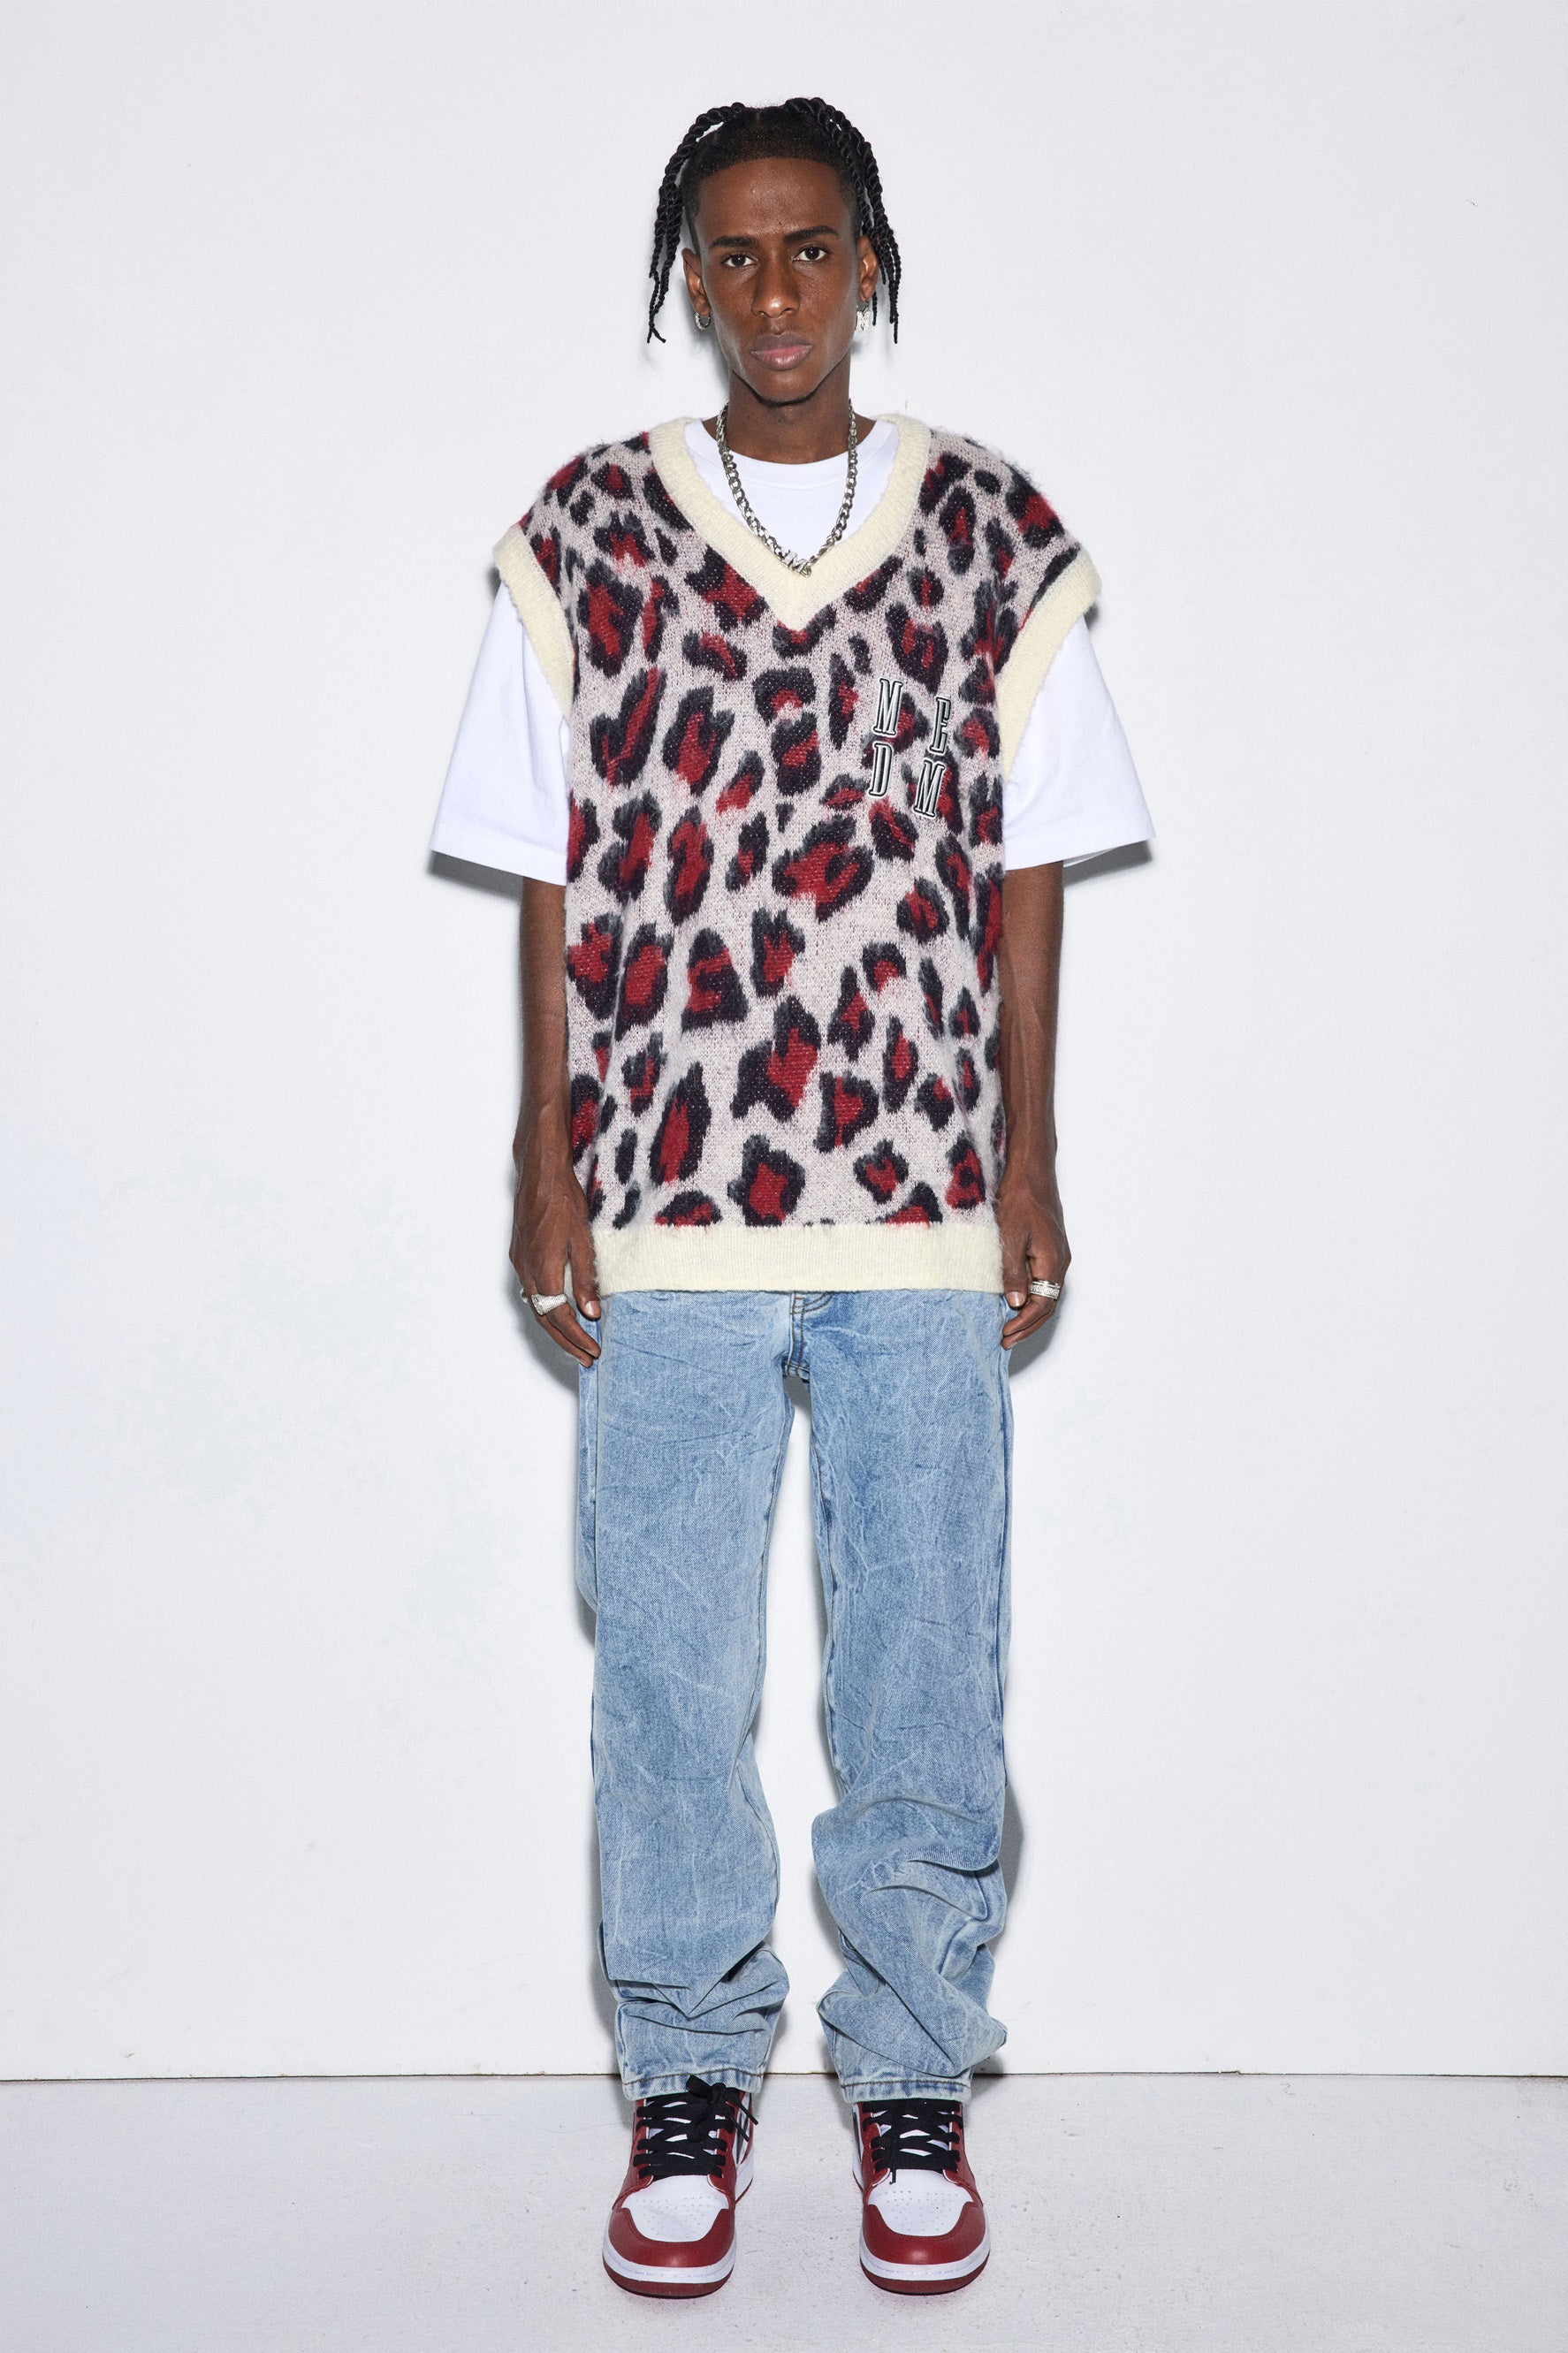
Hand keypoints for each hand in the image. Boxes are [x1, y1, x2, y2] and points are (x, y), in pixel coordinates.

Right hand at [511, 1115, 600, 1366]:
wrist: (539, 1171)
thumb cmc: (563, 1198)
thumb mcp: (582, 1238)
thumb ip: (585, 1277)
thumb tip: (591, 1312)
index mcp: (542, 1267)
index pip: (559, 1316)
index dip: (576, 1337)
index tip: (593, 1350)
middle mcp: (526, 1269)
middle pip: (544, 1318)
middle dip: (566, 1342)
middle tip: (587, 1358)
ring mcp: (519, 1262)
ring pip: (535, 1307)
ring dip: (556, 1329)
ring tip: (576, 1344)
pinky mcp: (519, 1254)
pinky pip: (531, 1292)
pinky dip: (546, 1310)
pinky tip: (560, 1314)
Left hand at [997, 1154, 1069, 1349]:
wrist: (1031, 1172)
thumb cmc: (1020, 1199)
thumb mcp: (1011, 1238)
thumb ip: (1013, 1272)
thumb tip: (1016, 1302)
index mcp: (1053, 1262)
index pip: (1042, 1305)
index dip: (1023, 1324)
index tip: (1005, 1335)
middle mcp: (1059, 1262)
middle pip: (1047, 1304)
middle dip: (1027, 1325)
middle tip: (1006, 1341)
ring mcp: (1056, 1255)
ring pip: (1046, 1294)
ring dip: (1028, 1314)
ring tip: (1009, 1327)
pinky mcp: (1048, 1248)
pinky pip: (1043, 1281)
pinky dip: (1030, 1297)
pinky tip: (1015, 1300)